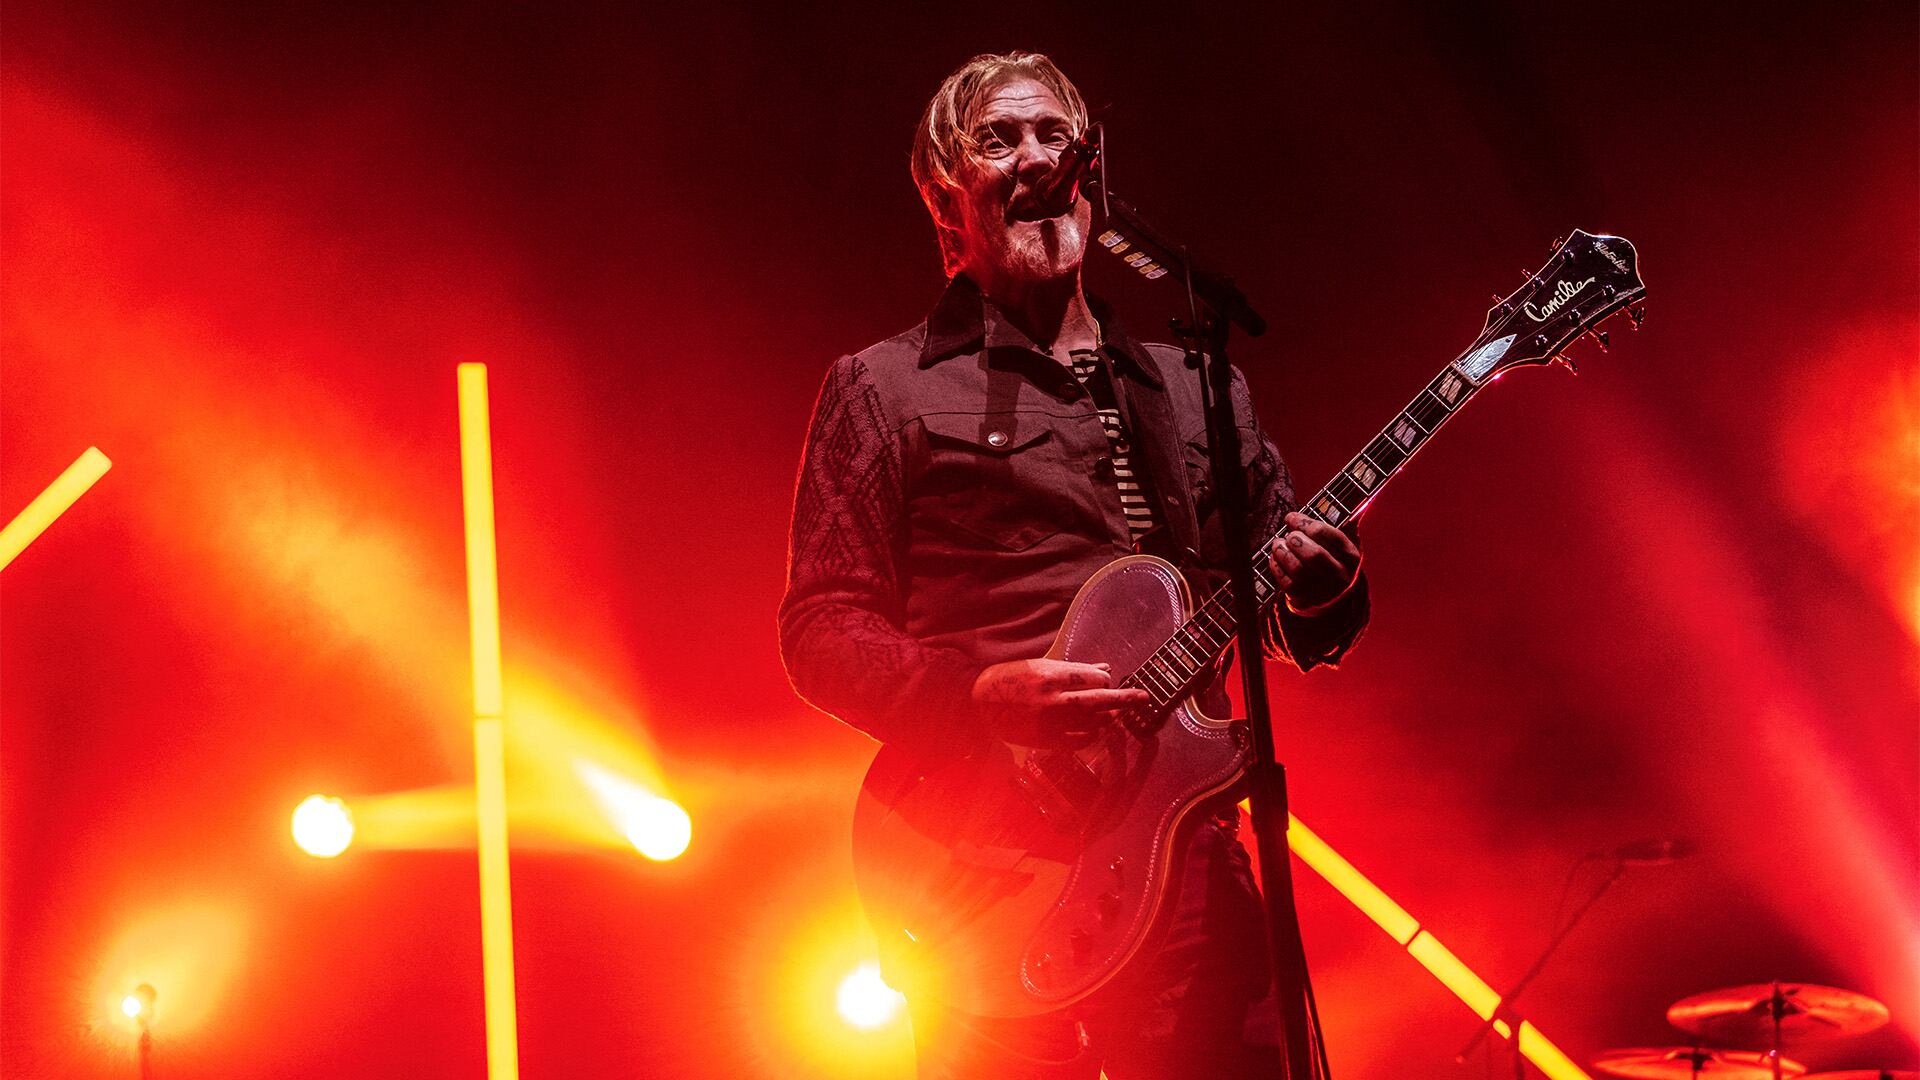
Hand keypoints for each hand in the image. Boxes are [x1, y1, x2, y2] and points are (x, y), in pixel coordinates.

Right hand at [971, 658, 1151, 746]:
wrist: (979, 702)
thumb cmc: (1011, 679)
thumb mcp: (1042, 665)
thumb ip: (1076, 669)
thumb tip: (1106, 668)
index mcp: (1053, 676)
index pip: (1095, 678)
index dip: (1105, 680)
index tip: (1108, 681)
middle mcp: (1055, 700)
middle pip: (1101, 700)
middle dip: (1126, 698)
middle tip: (1144, 697)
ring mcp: (1051, 723)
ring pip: (1093, 723)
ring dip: (1104, 718)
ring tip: (1107, 713)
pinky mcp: (1046, 740)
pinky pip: (1079, 741)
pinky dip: (1089, 735)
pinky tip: (1090, 729)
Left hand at [1269, 512, 1361, 613]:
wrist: (1335, 600)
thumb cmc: (1332, 564)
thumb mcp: (1339, 548)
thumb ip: (1324, 532)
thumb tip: (1294, 517)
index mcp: (1351, 558)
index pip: (1332, 536)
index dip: (1306, 523)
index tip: (1291, 517)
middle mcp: (1339, 576)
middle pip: (1315, 554)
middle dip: (1296, 539)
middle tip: (1289, 535)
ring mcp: (1321, 590)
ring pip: (1298, 569)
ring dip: (1283, 552)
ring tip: (1278, 544)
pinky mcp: (1304, 599)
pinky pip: (1286, 582)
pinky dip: (1277, 566)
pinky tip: (1276, 557)